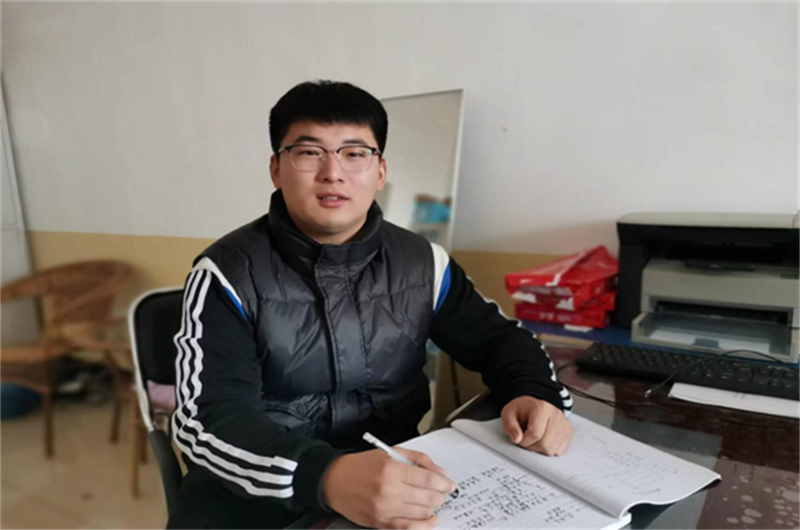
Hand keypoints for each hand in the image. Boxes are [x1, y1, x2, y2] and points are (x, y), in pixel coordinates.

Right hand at [321, 447, 457, 528]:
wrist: (335, 481)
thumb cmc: (362, 465)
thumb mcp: (390, 452)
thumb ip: (418, 459)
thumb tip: (440, 472)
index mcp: (391, 468)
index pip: (428, 478)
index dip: (444, 483)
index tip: (450, 485)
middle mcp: (388, 489)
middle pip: (428, 497)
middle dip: (441, 495)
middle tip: (443, 492)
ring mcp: (384, 508)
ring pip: (421, 513)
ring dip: (433, 508)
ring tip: (433, 502)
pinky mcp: (380, 522)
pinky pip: (409, 528)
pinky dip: (424, 525)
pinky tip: (430, 519)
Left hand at [501, 396, 572, 455]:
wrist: (533, 406)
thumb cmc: (521, 410)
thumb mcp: (509, 414)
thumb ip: (510, 426)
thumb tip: (517, 439)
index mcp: (541, 408)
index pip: (535, 434)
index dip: (523, 441)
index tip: (518, 437)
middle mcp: (556, 415)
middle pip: (545, 444)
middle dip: (532, 446)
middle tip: (526, 438)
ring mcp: (564, 424)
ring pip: (552, 450)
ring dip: (540, 449)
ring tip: (535, 438)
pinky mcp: (569, 433)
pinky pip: (559, 451)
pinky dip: (549, 449)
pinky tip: (543, 439)